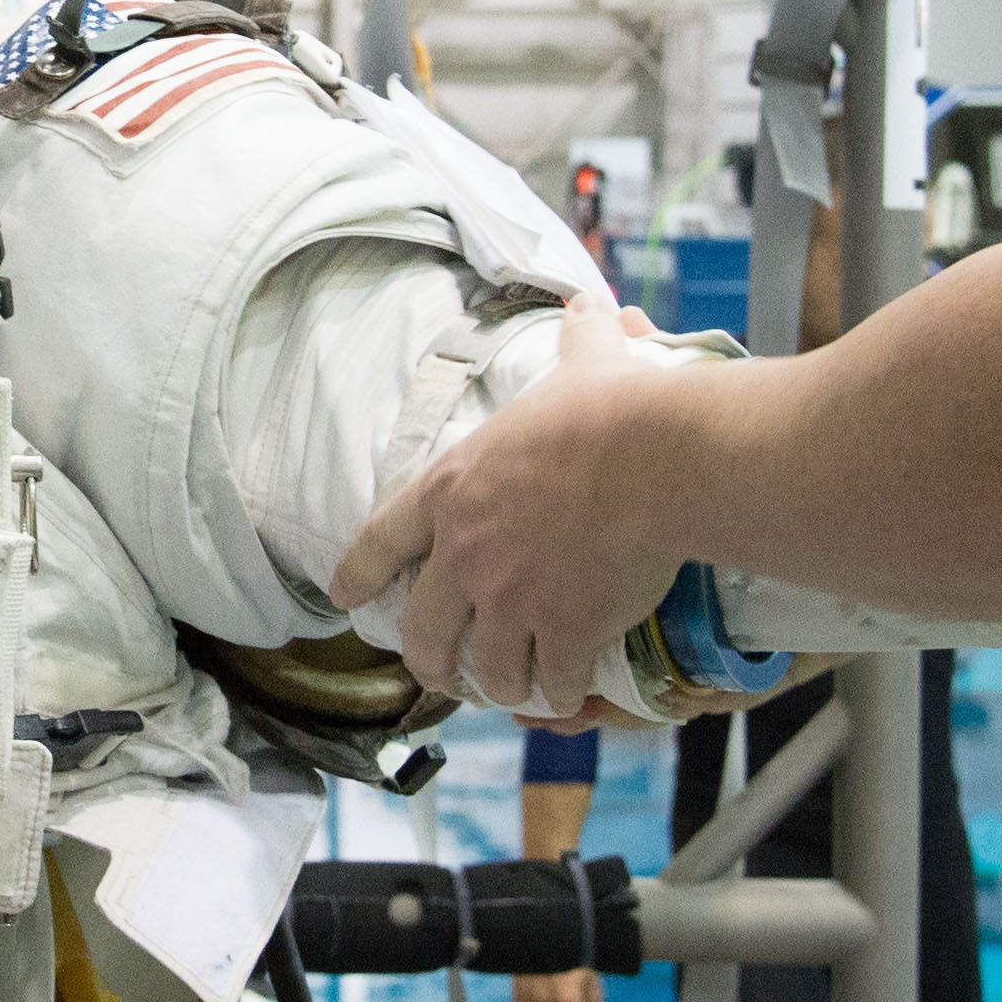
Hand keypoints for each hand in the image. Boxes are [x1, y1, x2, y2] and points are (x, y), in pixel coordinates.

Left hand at [329, 334, 715, 720]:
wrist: (657, 458)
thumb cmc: (614, 410)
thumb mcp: (582, 366)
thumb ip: (577, 343)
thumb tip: (591, 309)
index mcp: (453, 490)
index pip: (383, 539)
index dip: (360, 572)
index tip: (345, 598)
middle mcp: (467, 553)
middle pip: (426, 629)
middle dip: (431, 661)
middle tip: (442, 676)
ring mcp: (511, 598)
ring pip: (487, 667)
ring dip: (498, 684)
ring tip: (512, 691)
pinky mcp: (563, 629)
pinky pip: (548, 679)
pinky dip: (556, 691)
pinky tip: (565, 692)